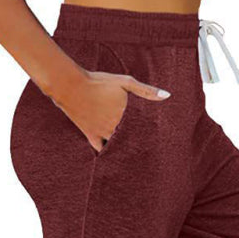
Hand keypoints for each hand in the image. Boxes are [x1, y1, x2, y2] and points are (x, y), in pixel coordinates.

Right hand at [49, 70, 170, 152]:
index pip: (143, 131)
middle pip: (132, 141)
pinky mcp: (91, 135)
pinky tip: (113, 155)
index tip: (158, 139)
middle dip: (139, 144)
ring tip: (134, 155)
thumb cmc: (98, 82)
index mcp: (126, 117)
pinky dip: (107, 152)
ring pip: (118, 146)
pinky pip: (101, 149)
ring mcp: (103, 134)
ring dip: (125, 149)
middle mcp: (116, 128)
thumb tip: (167, 96)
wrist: (71, 86)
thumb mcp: (124, 82)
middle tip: (149, 151)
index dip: (150, 135)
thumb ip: (146, 90)